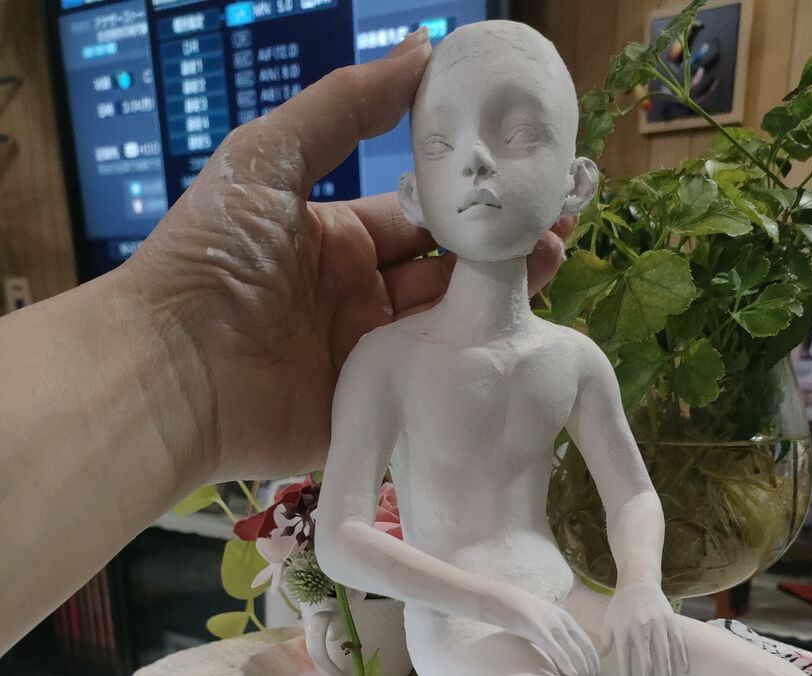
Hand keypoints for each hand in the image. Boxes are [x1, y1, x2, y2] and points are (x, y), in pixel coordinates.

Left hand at [118, 29, 572, 483]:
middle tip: (559, 223)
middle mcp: (359, 301)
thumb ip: (344, 106)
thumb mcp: (269, 158)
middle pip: (445, 273)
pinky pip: (432, 391)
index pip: (418, 219)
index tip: (523, 180)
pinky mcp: (374, 414)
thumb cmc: (213, 256)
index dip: (469, 200)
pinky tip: (519, 339)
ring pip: (449, 329)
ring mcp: (370, 361)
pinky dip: (473, 369)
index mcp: (336, 242)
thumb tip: (422, 50)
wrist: (175, 368)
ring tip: (556, 260)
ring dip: (500, 298)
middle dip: (501, 248)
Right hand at [499, 591, 600, 675]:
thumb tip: (558, 653)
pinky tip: (572, 674)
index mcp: (566, 619)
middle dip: (592, 671)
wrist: (499, 599)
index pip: (588, 645)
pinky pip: (557, 648)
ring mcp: (551, 625)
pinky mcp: (538, 630)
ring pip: (576, 652)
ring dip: (583, 672)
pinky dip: (567, 662)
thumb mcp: (542, 621)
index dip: (594, 664)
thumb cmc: (518, 614)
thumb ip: (553, 634)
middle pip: (586, 650)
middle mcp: (563, 622)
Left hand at [601, 583, 688, 675]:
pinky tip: (684, 672)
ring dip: (668, 675)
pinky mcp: (671, 622)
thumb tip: (600, 658)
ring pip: (666, 656)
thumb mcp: (608, 621)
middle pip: (647, 663)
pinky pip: (679, 643)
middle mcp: (642, 630)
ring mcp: (659, 626)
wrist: (639, 582)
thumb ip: (606, 641)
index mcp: (624, 632)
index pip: (626, 662)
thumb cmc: (620, 604)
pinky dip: (682, 658)